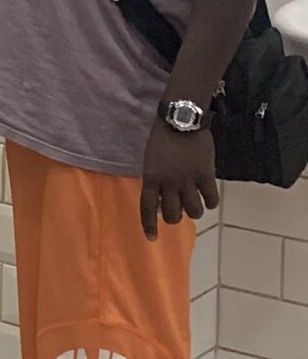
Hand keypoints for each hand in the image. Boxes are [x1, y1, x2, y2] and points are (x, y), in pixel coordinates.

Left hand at [139, 116, 218, 238]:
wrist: (182, 119)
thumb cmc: (163, 137)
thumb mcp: (151, 159)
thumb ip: (155, 179)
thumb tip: (162, 200)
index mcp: (151, 178)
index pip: (147, 208)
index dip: (149, 225)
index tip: (152, 238)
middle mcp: (168, 183)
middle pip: (172, 215)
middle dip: (175, 216)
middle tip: (179, 208)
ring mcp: (188, 180)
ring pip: (193, 212)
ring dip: (194, 211)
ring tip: (194, 202)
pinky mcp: (206, 175)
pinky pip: (211, 200)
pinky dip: (210, 202)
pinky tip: (208, 197)